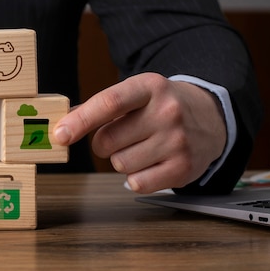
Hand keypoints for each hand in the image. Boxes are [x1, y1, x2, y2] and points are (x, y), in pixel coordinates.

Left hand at [53, 73, 225, 192]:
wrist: (210, 117)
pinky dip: (135, 177)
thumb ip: (99, 107)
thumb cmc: (160, 106)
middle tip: (120, 136)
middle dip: (103, 143)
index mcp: (149, 87)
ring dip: (121, 160)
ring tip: (141, 147)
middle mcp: (167, 112)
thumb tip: (63, 126)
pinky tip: (150, 162)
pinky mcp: (184, 168)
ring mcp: (178, 141)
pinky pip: (137, 183)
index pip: (109, 103)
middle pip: (107, 141)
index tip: (59, 135)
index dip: (80, 121)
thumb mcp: (135, 93)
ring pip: (120, 164)